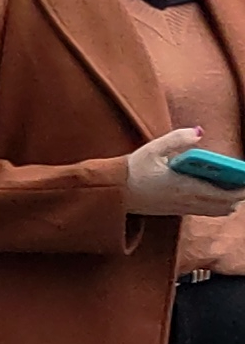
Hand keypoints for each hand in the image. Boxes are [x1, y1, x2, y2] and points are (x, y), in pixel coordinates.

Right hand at [124, 130, 244, 217]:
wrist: (113, 193)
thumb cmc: (132, 169)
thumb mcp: (152, 149)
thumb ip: (177, 139)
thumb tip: (199, 132)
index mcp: (184, 186)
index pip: (222, 194)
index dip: (240, 190)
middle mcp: (186, 201)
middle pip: (224, 205)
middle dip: (238, 196)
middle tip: (243, 183)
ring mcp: (181, 208)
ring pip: (216, 211)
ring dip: (228, 202)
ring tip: (234, 189)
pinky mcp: (176, 211)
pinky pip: (205, 212)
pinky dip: (216, 205)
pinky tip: (216, 194)